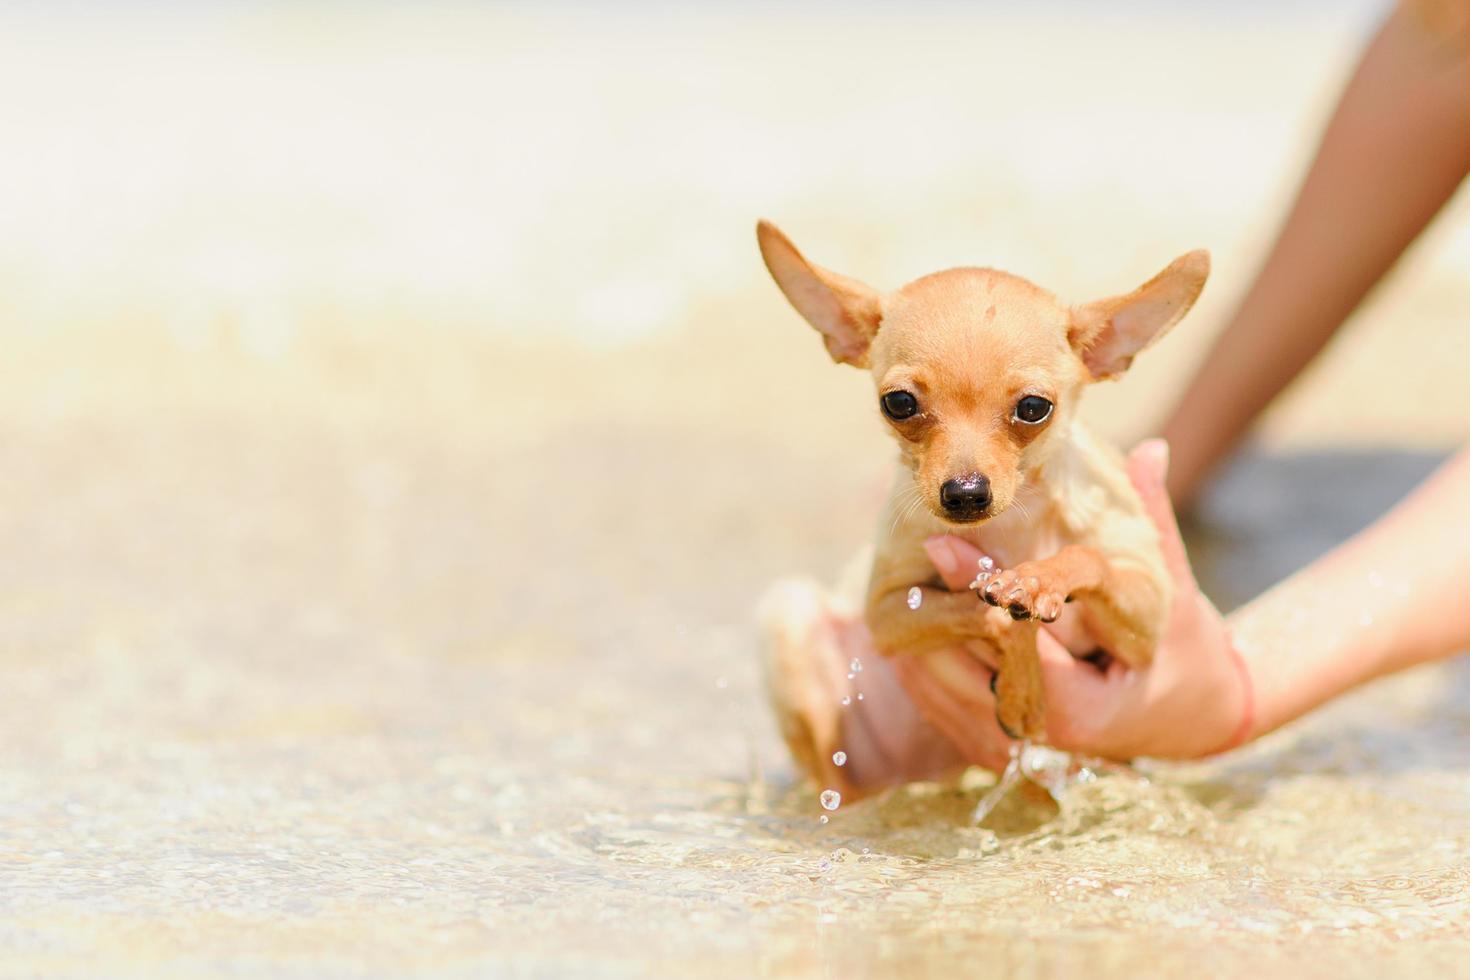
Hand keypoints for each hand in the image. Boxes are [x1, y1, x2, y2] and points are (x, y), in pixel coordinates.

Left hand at [894, 439, 1252, 762]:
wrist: (1193, 717)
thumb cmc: (1185, 644)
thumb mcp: (1175, 585)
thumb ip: (1155, 521)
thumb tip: (1152, 448)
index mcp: (1095, 701)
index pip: (1022, 642)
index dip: (991, 587)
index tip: (949, 543)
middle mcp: (1059, 734)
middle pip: (979, 669)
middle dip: (946, 611)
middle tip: (922, 553)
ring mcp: (1032, 750)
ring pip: (956, 696)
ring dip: (927, 643)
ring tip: (908, 588)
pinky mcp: (1010, 754)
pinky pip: (953, 718)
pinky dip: (928, 680)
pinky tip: (909, 638)